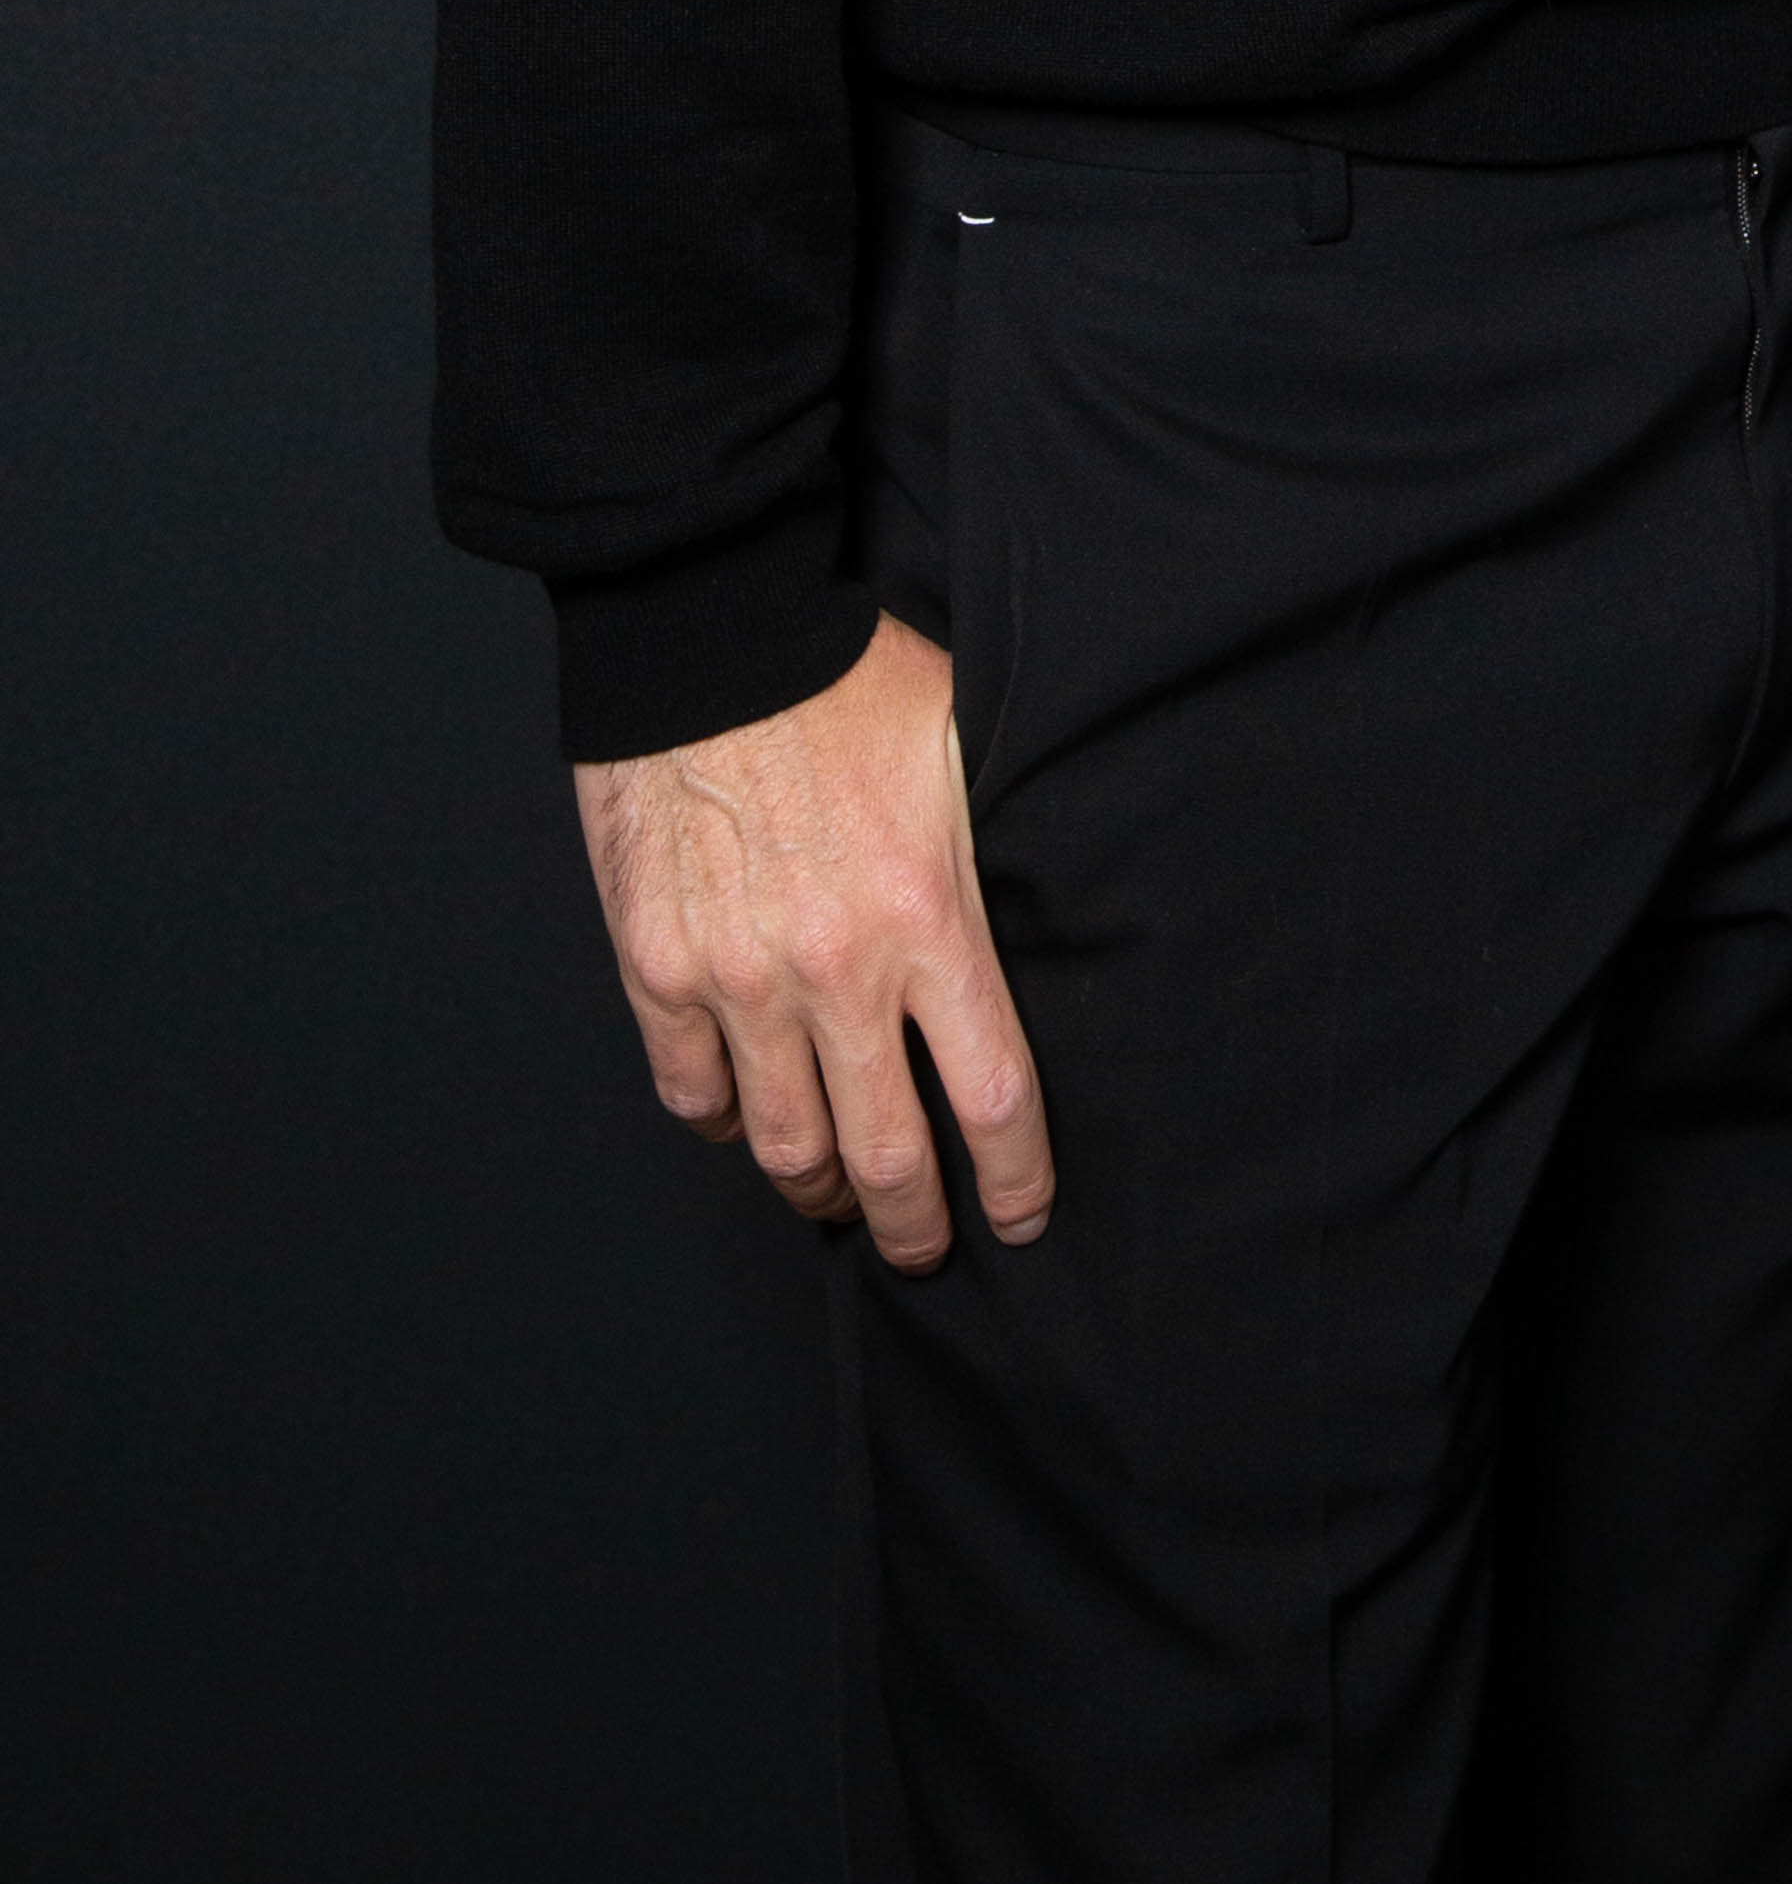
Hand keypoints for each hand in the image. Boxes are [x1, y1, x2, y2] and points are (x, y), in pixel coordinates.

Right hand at [574, 610, 1050, 1273]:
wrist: (709, 639)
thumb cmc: (847, 680)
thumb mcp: (962, 752)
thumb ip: (992, 854)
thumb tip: (1041, 918)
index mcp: (928, 917)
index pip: (993, 1094)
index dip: (1017, 1178)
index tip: (1022, 1214)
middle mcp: (834, 969)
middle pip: (886, 1154)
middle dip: (913, 1223)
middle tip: (926, 1244)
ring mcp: (737, 979)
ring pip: (783, 1145)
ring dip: (818, 1190)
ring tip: (836, 1198)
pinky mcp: (657, 970)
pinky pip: (693, 1095)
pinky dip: (724, 1123)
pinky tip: (748, 1120)